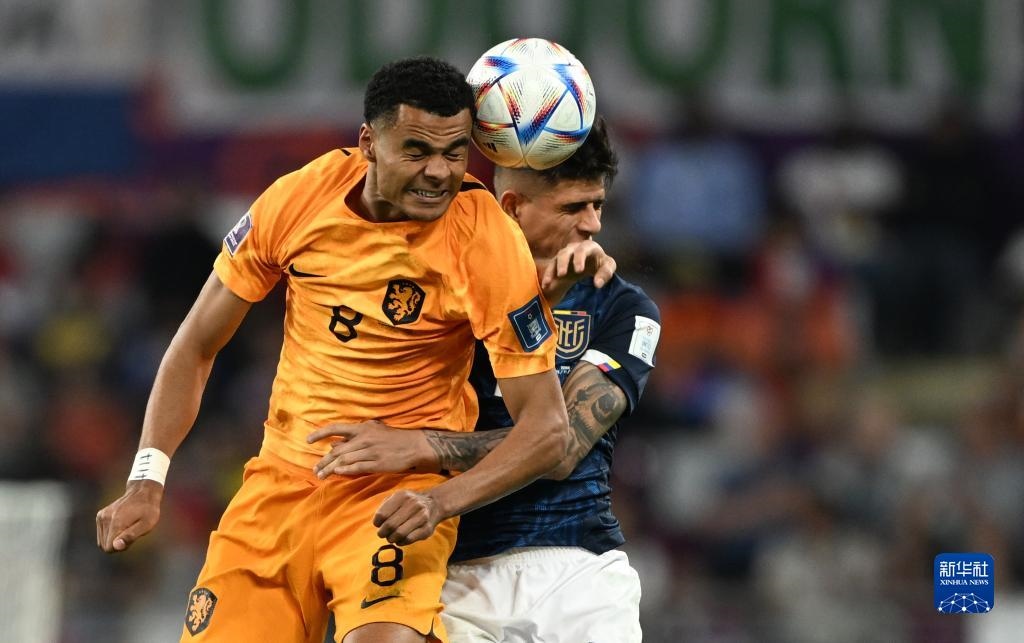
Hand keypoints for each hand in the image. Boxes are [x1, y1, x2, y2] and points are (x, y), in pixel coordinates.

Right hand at [96, 480, 162, 552]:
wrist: (143, 492)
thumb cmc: (148, 510)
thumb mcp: (147, 524)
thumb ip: (131, 536)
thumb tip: (116, 546)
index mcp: (116, 522)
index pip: (109, 548)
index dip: (121, 546)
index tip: (132, 537)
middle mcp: (105, 519)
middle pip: (104, 545)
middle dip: (116, 544)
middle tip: (130, 532)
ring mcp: (101, 516)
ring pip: (102, 540)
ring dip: (113, 539)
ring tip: (127, 528)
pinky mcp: (100, 515)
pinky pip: (102, 533)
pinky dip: (110, 533)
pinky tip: (122, 525)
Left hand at [307, 421, 434, 478]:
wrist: (413, 446)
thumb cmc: (392, 439)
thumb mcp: (372, 432)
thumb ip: (352, 437)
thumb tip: (332, 444)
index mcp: (362, 428)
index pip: (336, 428)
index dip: (320, 433)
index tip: (308, 440)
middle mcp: (364, 439)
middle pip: (338, 450)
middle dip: (323, 461)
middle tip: (314, 469)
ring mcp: (370, 451)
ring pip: (344, 460)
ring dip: (330, 468)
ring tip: (321, 475)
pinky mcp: (377, 463)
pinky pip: (357, 467)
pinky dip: (345, 470)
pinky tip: (337, 472)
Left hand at [373, 489, 443, 544]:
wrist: (434, 505)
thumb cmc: (409, 503)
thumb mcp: (397, 498)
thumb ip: (385, 507)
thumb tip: (378, 523)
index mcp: (402, 496)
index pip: (382, 514)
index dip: (377, 522)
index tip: (378, 524)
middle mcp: (413, 504)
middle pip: (390, 525)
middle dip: (383, 532)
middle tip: (382, 534)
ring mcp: (422, 517)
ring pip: (399, 534)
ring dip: (391, 538)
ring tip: (391, 537)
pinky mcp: (427, 529)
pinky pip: (408, 539)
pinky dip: (400, 542)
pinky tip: (400, 539)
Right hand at [540, 240, 616, 296]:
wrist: (591, 263)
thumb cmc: (600, 263)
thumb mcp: (607, 266)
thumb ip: (606, 273)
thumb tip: (598, 284)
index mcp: (588, 246)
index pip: (583, 249)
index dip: (579, 258)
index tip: (578, 271)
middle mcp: (574, 248)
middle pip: (566, 252)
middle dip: (563, 262)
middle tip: (561, 274)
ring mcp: (565, 255)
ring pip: (556, 259)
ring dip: (552, 270)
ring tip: (549, 282)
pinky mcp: (558, 262)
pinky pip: (551, 268)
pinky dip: (547, 276)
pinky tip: (545, 285)